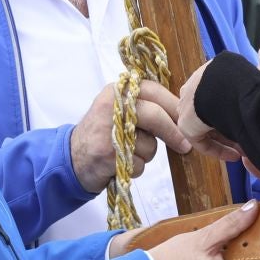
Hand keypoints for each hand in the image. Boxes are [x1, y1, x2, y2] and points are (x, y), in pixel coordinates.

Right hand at [71, 81, 191, 192]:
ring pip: (150, 145)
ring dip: (147, 154)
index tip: (187, 119)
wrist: (72, 158)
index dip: (174, 106)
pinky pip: (139, 164)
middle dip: (174, 132)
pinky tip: (121, 163)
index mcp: (117, 91)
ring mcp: (108, 131)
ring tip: (128, 152)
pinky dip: (136, 168)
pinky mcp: (107, 155)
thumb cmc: (104, 133)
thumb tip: (183, 115)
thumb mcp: (119, 110)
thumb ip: (145, 106)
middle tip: (185, 146)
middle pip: (155, 116)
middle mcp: (111, 106)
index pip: (153, 91)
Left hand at [174, 65, 244, 163]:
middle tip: (246, 139)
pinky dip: (219, 150)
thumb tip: (258, 96)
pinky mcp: (186, 125)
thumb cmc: (238, 79)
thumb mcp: (242, 79)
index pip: (216, 96)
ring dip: (226, 140)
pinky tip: (235, 156)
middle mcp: (194, 89)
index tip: (246, 120)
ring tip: (244, 151)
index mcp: (207, 73)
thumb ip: (244, 88)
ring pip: (207, 128)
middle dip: (229, 128)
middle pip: (211, 114)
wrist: (223, 85)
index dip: (232, 112)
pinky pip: (202, 141)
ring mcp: (187, 107)